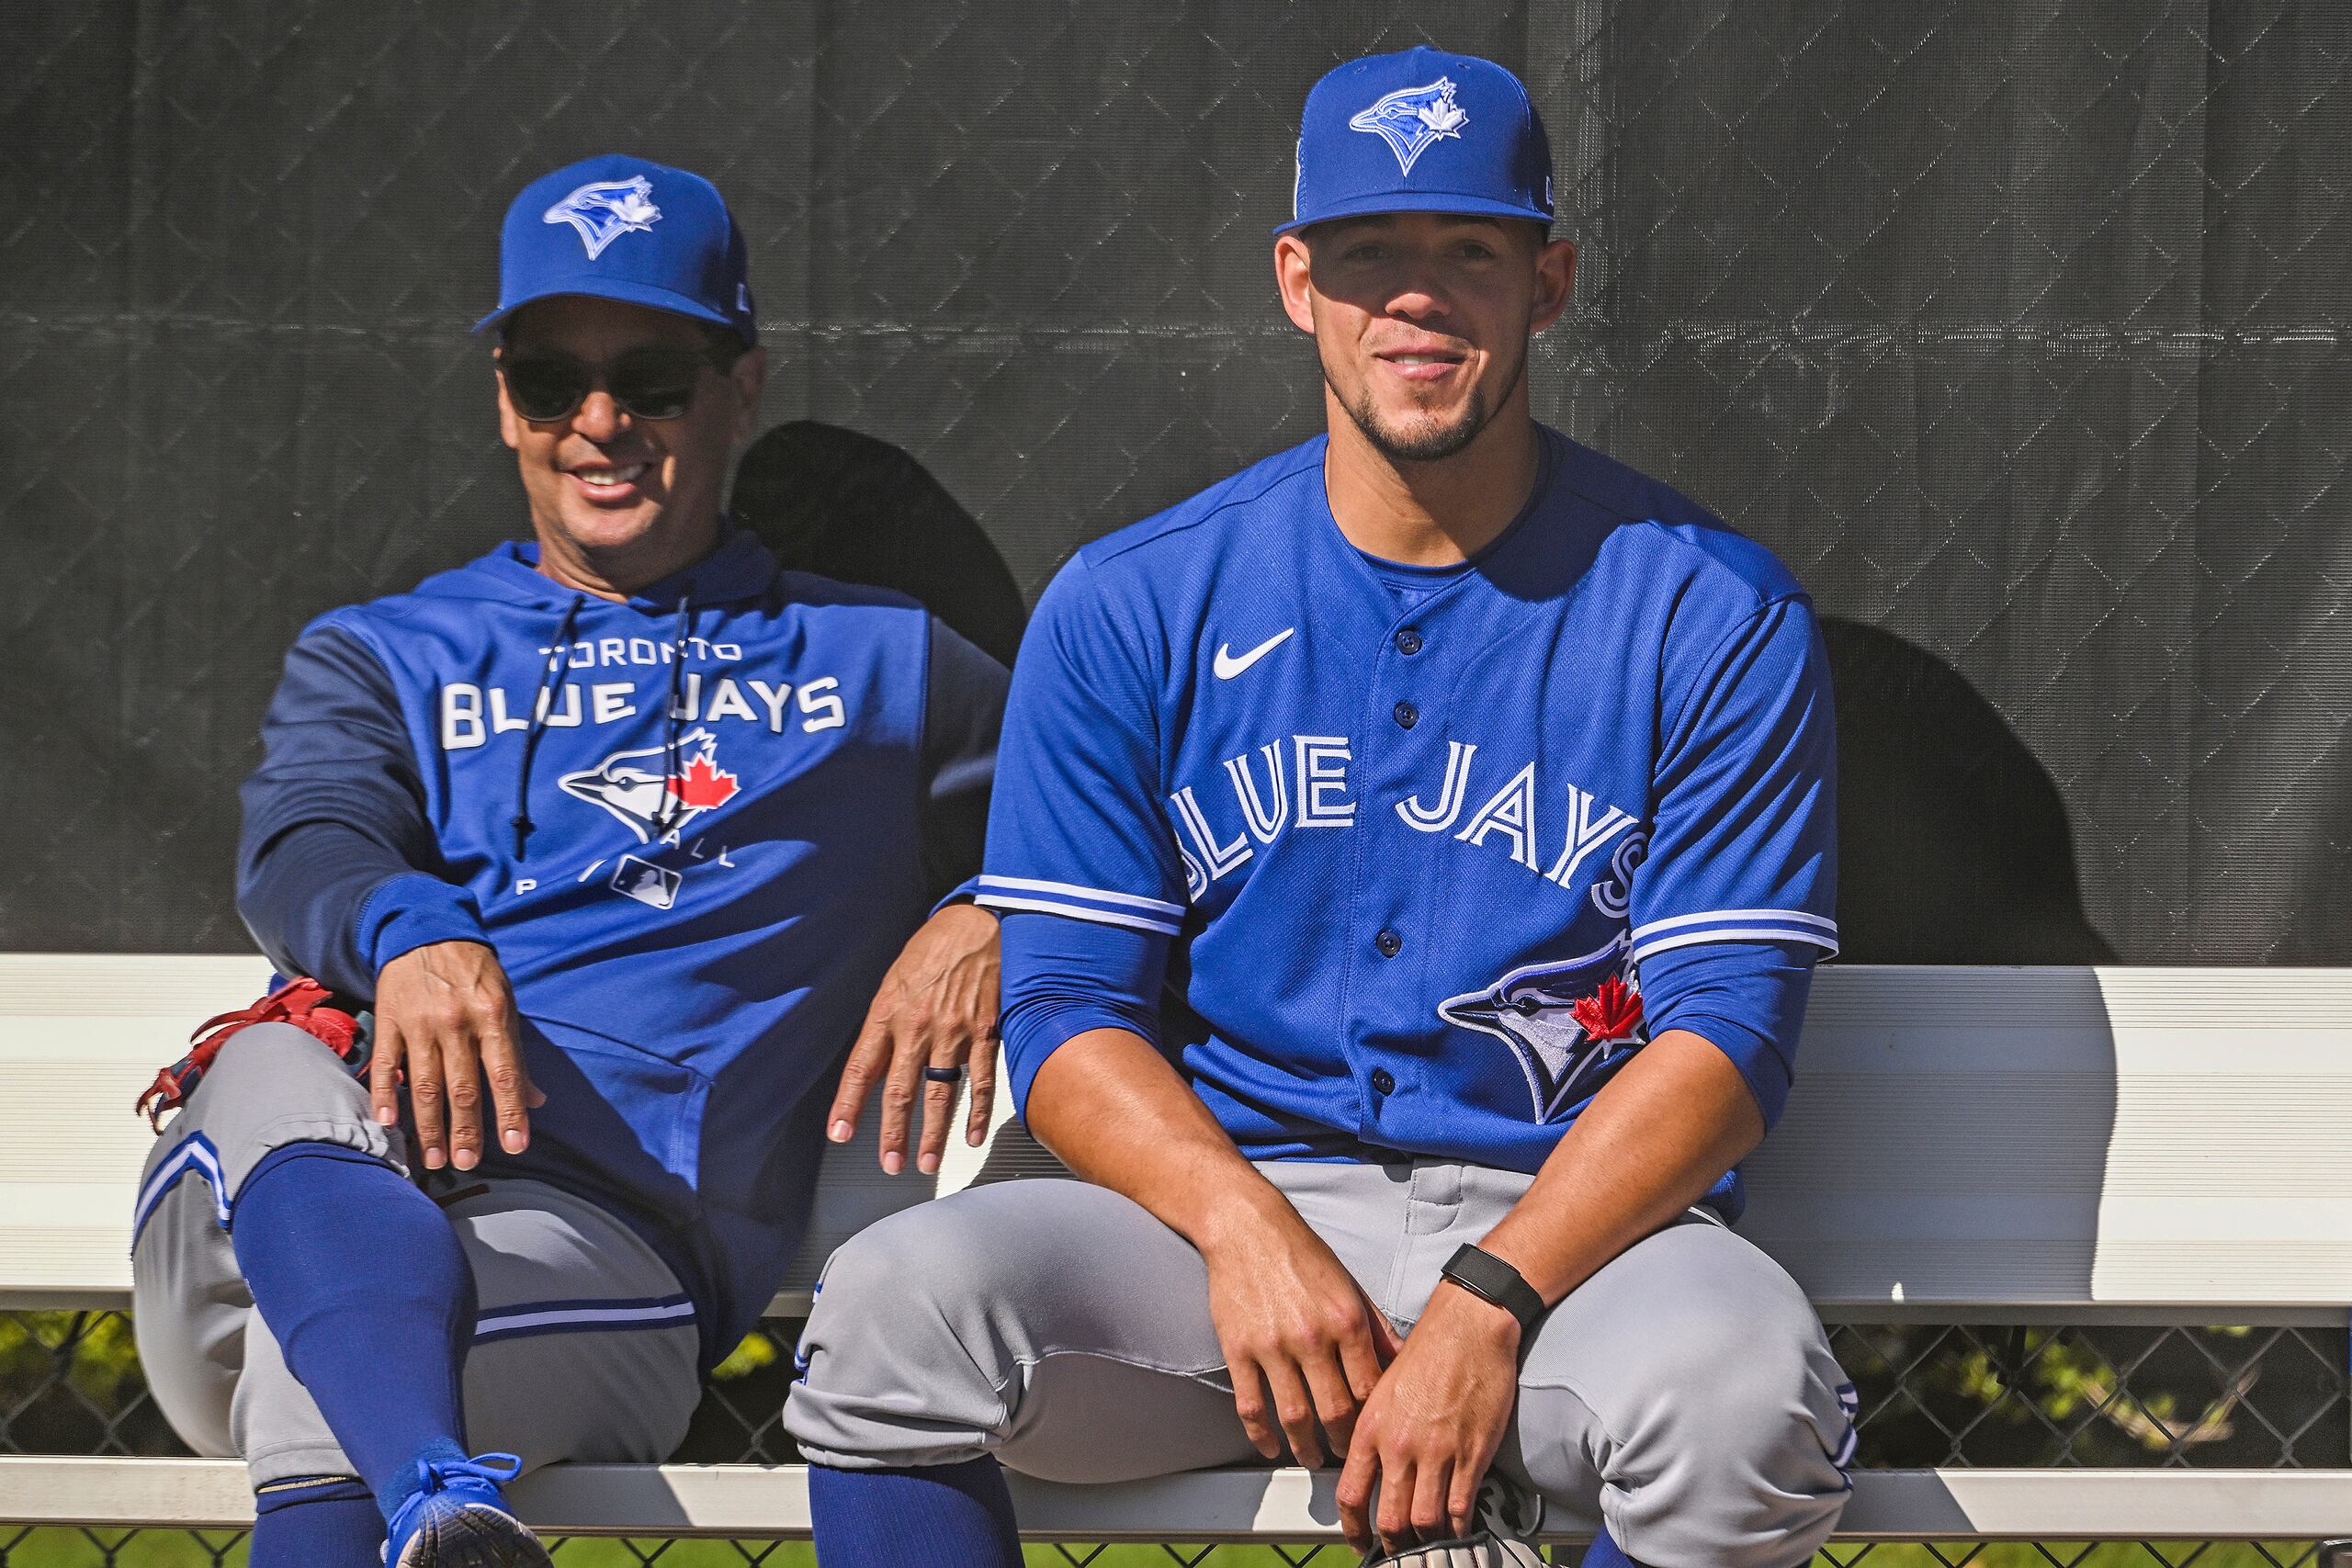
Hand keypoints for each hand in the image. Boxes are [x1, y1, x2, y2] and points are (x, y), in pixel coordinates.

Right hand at [372, 940, 543, 1171]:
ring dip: (428, 1126)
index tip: (516, 1147)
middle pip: (462, 1087)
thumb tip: (536, 1099)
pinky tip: (388, 1123)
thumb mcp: (506, 1003)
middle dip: (466, 1130)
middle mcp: (457, 1022)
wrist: (427, 931)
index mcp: (492, 1016)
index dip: (511, 1112)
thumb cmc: (475, 973)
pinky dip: (386, 1094)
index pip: (505, 1074)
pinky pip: (386, 1064)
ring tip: (433, 1159)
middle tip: (467, 1164)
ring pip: (424, 1083)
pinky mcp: (389, 1021)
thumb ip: (516, 1053)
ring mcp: (419, 1023)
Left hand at [827, 902, 1000, 1174]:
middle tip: (890, 1164)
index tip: (840, 1133)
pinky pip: (982, 1081)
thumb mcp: (895, 982)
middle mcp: (919, 1026)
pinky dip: (977, 1113)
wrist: (980, 924)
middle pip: (901, 1091)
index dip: (849, 1104)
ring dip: (933, 1134)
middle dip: (893, 1133)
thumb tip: (874, 1072)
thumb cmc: (934, 951)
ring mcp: (955, 1033)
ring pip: (941, 1094)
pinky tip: (971, 1136)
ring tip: (925, 1162)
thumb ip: (884, 1029)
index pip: (862, 1068)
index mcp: (889, 1012)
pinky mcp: (987, 1033)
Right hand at [1199, 1200, 1400, 1469]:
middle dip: (1344, 1444)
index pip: (1370, 1389)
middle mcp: (1312, 1337)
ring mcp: (1273, 1345)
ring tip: (1312, 1458)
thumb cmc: (1302, 1254)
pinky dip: (1261, 1435)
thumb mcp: (1350, 1286)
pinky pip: (1251, 1405)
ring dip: (1306, 1448)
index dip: (1374, 1420)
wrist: (1247, 1227)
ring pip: (1294, 1417)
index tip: (1375, 1434)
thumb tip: (1402, 1363)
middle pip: (1336, 1412)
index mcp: (1346, 1321)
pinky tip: (1270, 1447)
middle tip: (1346, 1457)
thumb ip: (1377, 1328)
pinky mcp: (1238, 1349)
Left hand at [1336, 1282, 1521, 1556]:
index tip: (1360, 1542)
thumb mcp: (1382, 1387)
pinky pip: (1461, 1506)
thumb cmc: (1427, 1349)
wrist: (1468, 1326)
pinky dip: (1459, 1526)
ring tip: (1430, 1546)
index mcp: (1370, 1427)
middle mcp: (1399, 1445)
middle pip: (1389, 1519)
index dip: (1353, 1529)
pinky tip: (1458, 1528)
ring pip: (1425, 1521)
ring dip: (1427, 1541)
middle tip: (1398, 1554)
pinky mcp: (1472, 1453)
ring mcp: (1437, 1452)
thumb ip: (1373, 1428)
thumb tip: (1369, 1465)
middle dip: (1393, 1546)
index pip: (1350, 1493)